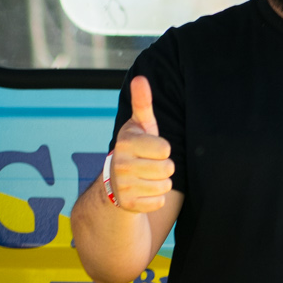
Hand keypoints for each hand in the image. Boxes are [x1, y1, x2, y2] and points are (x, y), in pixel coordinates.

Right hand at [106, 75, 175, 214]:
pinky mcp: (128, 204)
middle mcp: (120, 164)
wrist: (115, 182)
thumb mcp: (140, 125)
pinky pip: (158, 202)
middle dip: (165, 167)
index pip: (165, 149)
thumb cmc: (136, 148)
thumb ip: (142, 102)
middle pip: (167, 169)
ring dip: (161, 183)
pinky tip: (143, 191)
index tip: (151, 149)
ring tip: (147, 178)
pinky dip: (155, 198)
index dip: (163, 149)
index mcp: (126, 142)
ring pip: (164, 186)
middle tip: (150, 165)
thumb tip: (140, 78)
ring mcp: (123, 186)